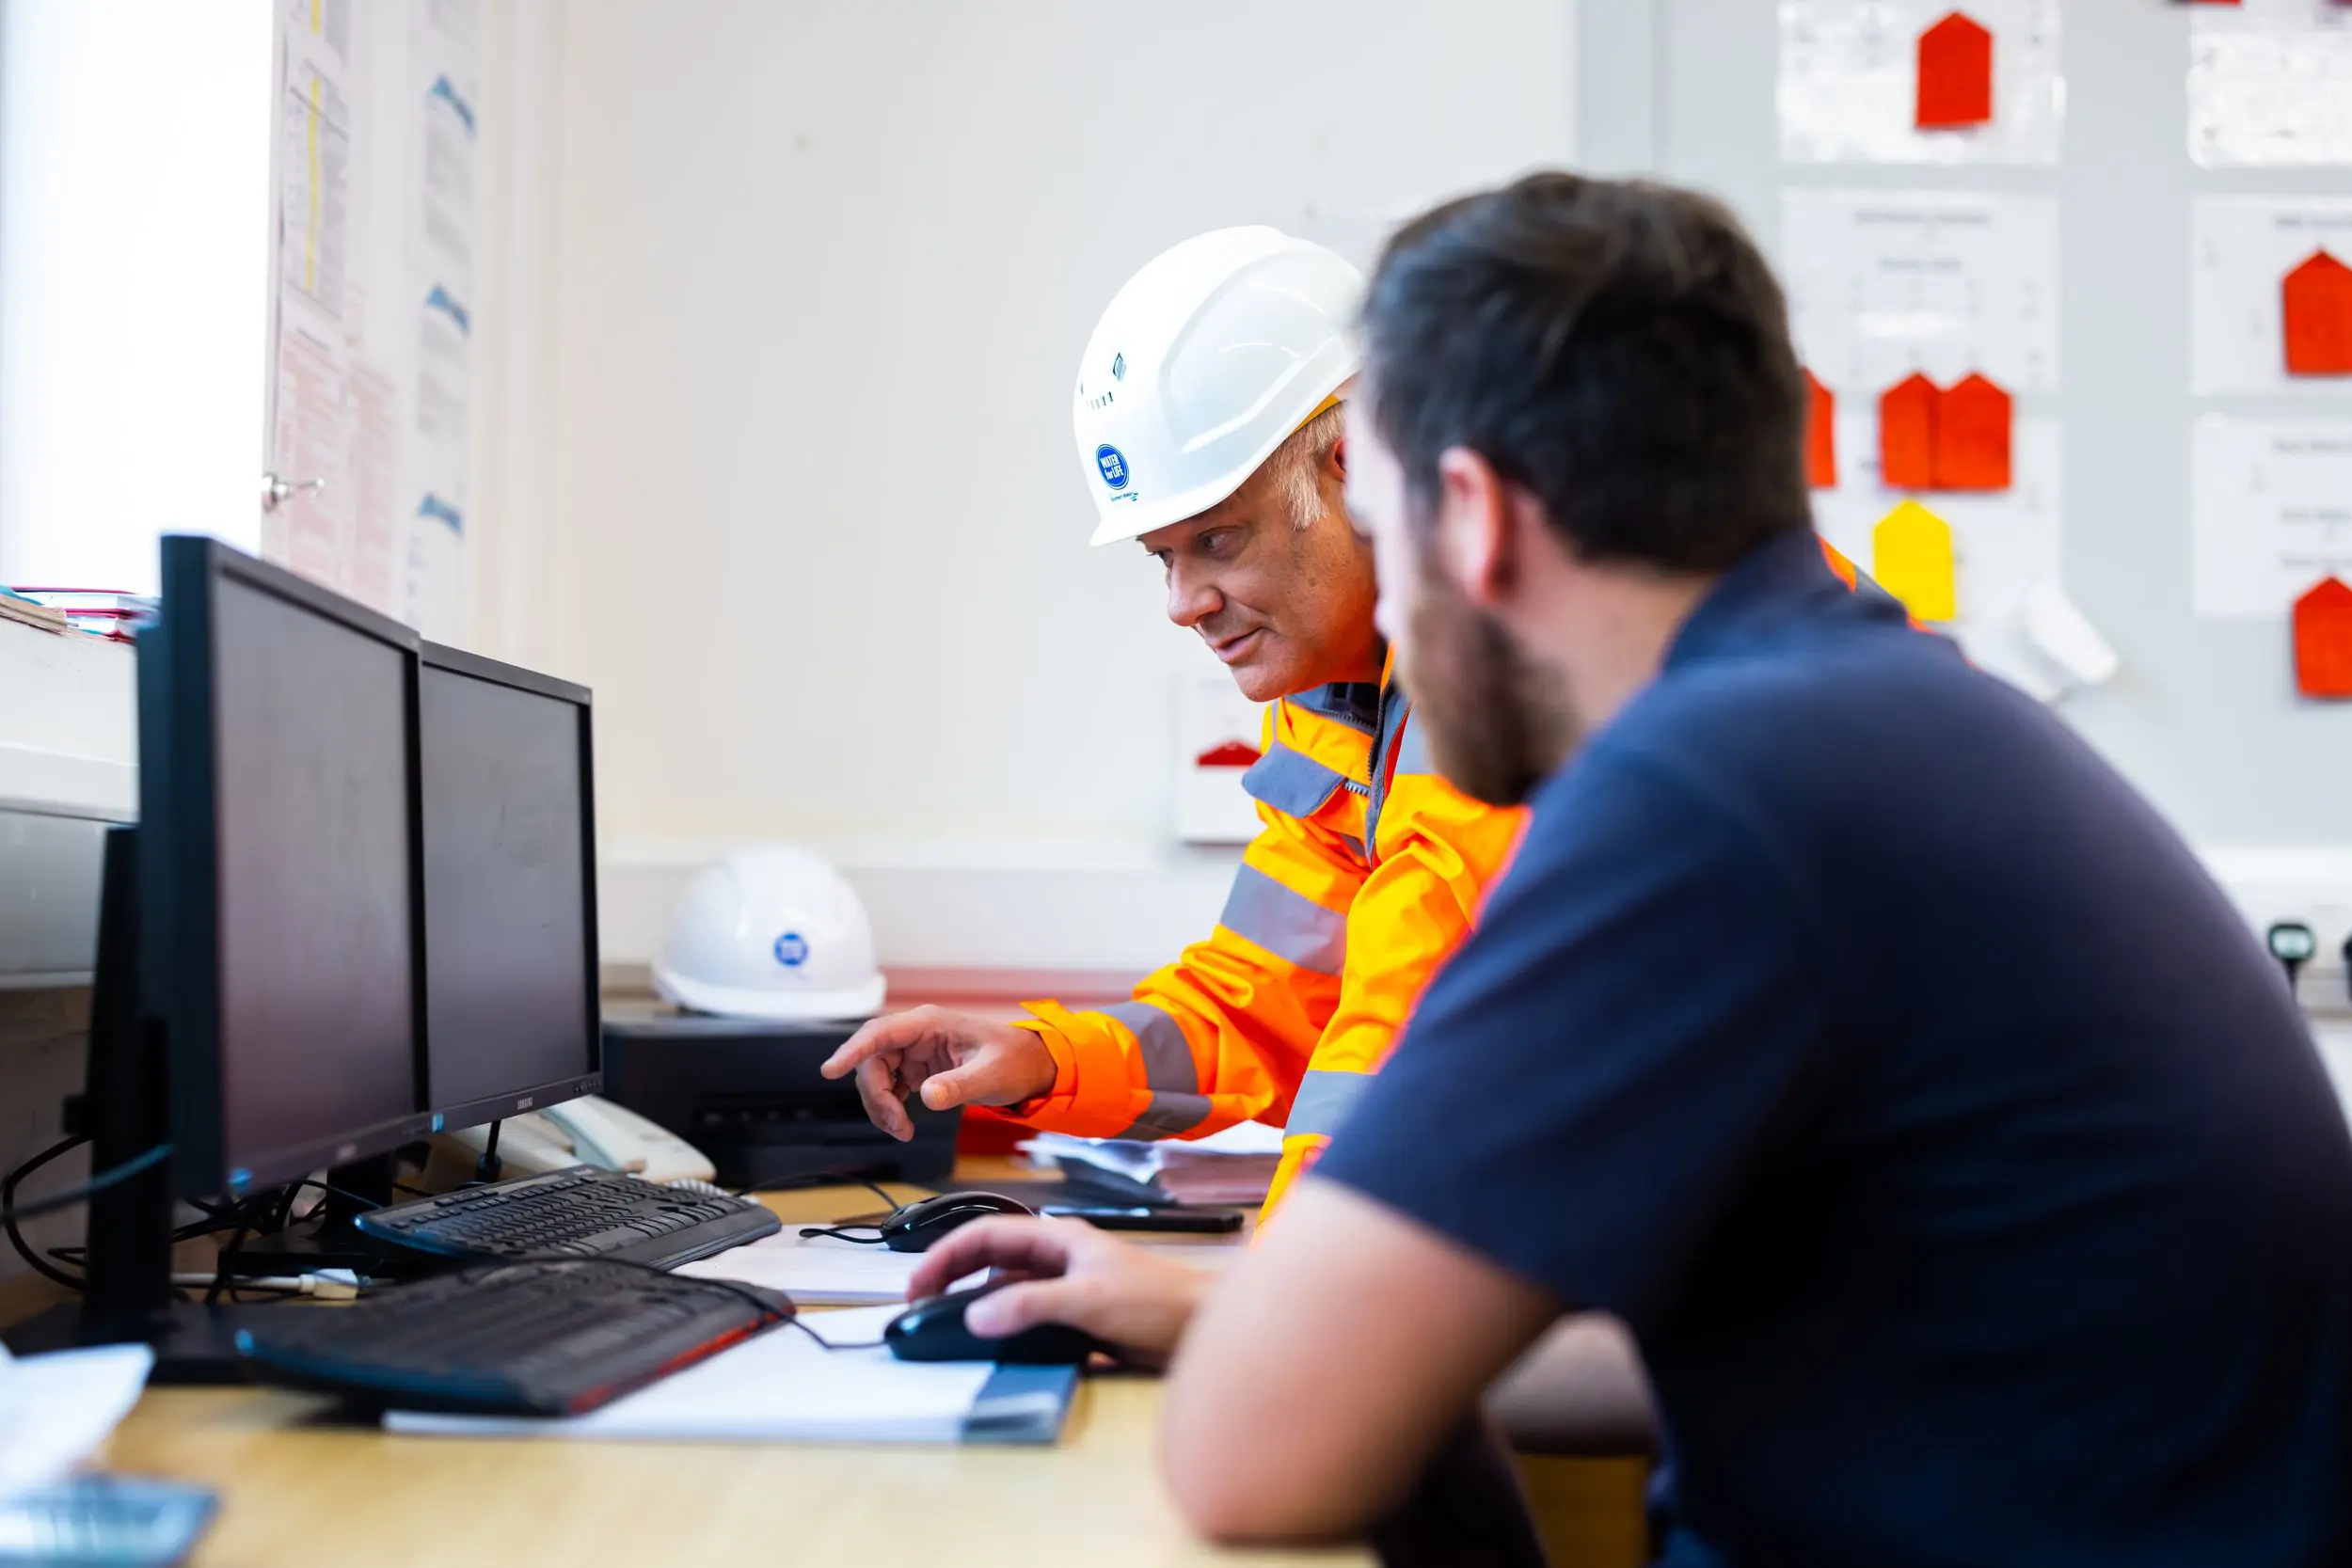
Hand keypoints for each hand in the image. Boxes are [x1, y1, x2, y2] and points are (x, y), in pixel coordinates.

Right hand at [819, 1006, 1057, 1140]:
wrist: (1028, 1067)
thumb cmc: (1013, 1060)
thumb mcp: (990, 1074)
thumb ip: (959, 1085)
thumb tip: (928, 1096)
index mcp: (930, 1024)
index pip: (881, 1032)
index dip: (853, 1050)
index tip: (831, 1070)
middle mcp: (917, 1035)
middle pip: (873, 1060)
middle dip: (876, 1096)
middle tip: (896, 1126)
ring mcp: (914, 1052)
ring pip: (876, 1076)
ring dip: (881, 1106)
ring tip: (903, 1131)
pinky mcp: (917, 1069)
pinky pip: (889, 1086)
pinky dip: (890, 1107)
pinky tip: (903, 1123)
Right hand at [907, 1215, 1212, 1360]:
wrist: (1201, 1327)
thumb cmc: (1158, 1302)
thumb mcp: (1089, 1300)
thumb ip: (1032, 1304)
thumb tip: (978, 1315)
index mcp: (1058, 1238)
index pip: (987, 1233)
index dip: (947, 1254)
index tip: (919, 1283)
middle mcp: (1057, 1257)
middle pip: (989, 1257)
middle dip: (951, 1274)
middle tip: (920, 1303)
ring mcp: (1064, 1285)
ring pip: (1004, 1285)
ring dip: (973, 1299)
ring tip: (946, 1323)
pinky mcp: (1074, 1315)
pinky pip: (1023, 1312)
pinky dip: (1000, 1322)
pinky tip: (988, 1340)